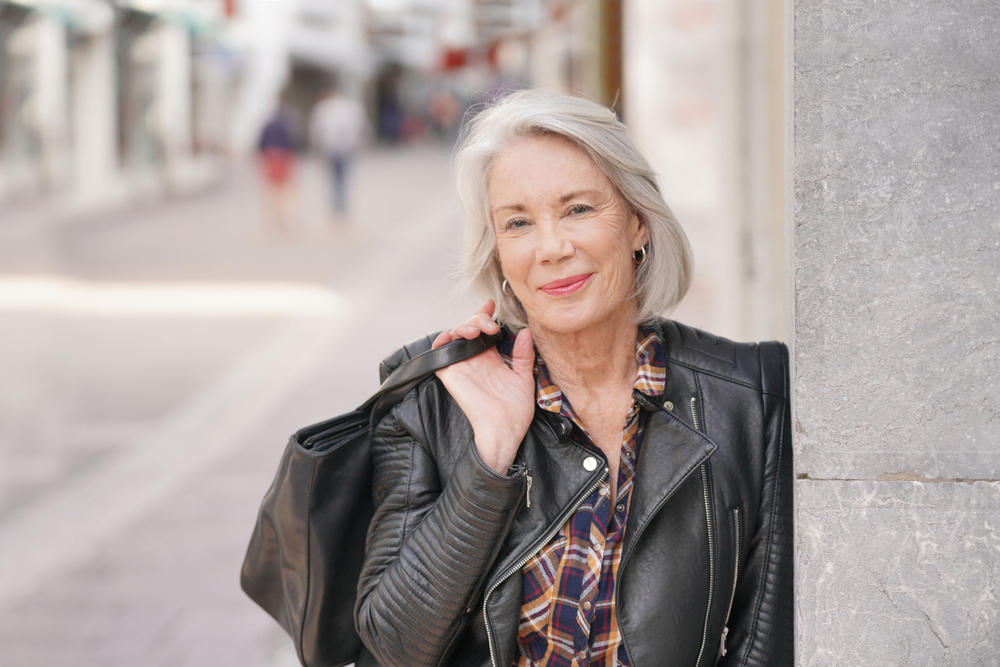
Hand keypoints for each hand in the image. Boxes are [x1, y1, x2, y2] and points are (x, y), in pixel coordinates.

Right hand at [433, 301, 535, 473]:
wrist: (506, 429)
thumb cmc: (516, 410)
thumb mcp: (525, 377)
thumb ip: (524, 354)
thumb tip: (525, 331)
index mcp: (491, 357)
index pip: (484, 329)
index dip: (485, 314)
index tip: (491, 304)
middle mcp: (475, 359)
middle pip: (469, 327)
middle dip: (478, 318)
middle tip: (491, 326)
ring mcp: (462, 366)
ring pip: (454, 335)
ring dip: (463, 325)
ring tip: (477, 330)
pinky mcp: (451, 374)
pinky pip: (438, 354)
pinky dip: (441, 341)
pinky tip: (451, 335)